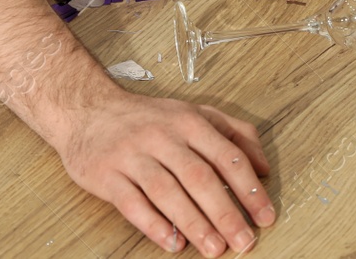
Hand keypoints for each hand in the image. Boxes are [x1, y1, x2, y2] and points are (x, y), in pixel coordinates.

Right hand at [57, 90, 274, 255]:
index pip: (227, 155)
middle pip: (200, 177)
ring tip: (214, 248)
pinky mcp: (107, 175)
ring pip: (168, 192)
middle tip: (244, 241)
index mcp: (189, 122)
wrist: (89, 110)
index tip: (266, 215)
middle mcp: (163, 137)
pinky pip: (133, 203)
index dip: (249, 188)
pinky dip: (154, 225)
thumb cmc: (149, 118)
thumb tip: (264, 167)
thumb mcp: (195, 113)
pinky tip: (173, 243)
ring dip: (194, 223)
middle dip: (225, 213)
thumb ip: (234, 133)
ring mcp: (133, 156)